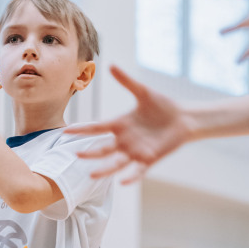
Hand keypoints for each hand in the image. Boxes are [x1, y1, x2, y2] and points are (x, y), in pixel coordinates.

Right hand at [63, 65, 192, 181]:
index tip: (65, 131)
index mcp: (120, 125)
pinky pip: (138, 170)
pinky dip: (131, 176)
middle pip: (103, 148)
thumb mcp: (143, 92)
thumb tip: (110, 65)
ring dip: (104, 169)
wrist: (183, 118)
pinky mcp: (149, 159)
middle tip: (75, 154)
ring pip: (116, 162)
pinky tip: (123, 182)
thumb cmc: (162, 106)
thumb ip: (126, 81)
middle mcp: (124, 140)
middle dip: (90, 152)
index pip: (97, 128)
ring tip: (92, 174)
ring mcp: (136, 151)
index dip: (81, 130)